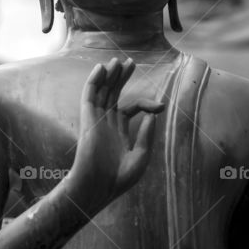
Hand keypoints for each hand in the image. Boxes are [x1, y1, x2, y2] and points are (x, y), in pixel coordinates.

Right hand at [65, 57, 163, 208]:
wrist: (98, 187)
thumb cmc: (118, 179)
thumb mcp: (140, 157)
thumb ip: (146, 135)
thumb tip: (153, 115)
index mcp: (119, 132)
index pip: (131, 108)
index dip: (145, 103)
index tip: (160, 105)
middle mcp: (107, 123)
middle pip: (114, 94)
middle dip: (121, 78)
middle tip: (130, 62)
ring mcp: (97, 120)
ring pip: (102, 91)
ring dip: (109, 75)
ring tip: (117, 61)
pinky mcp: (88, 119)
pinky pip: (89, 95)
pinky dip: (94, 81)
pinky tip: (101, 68)